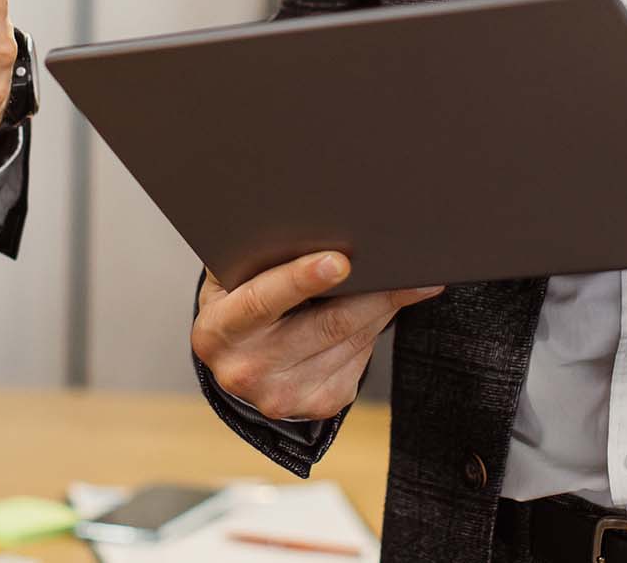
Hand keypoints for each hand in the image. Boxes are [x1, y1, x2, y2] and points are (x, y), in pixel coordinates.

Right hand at [189, 252, 440, 421]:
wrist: (239, 358)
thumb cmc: (241, 299)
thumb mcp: (232, 277)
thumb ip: (258, 254)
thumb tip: (318, 222)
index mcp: (219, 331)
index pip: (262, 301)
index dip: (300, 280)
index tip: (340, 261)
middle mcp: (246, 370)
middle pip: (326, 325)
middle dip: (372, 293)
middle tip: (407, 266)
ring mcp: (284, 395)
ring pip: (352, 340)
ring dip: (383, 307)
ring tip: (408, 279)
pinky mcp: (318, 404)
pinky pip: (360, 359)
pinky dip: (375, 328)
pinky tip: (381, 308)